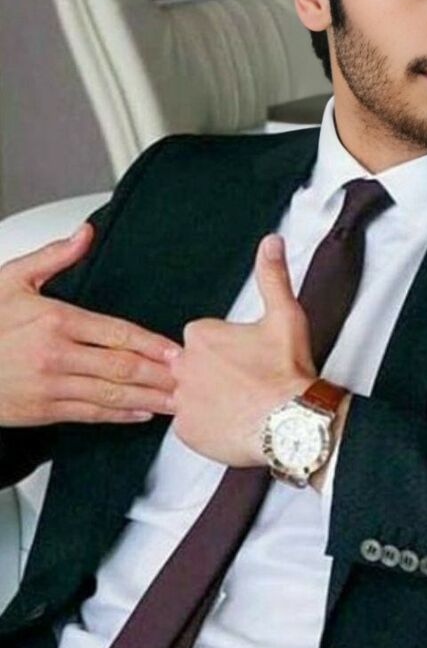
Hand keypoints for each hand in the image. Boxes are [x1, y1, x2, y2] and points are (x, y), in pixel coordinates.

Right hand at [0, 223, 178, 426]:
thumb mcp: (12, 279)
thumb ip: (54, 256)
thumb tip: (85, 233)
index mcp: (56, 319)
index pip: (117, 333)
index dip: (152, 344)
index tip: (176, 351)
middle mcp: (56, 354)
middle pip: (122, 366)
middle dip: (160, 375)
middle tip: (188, 380)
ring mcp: (50, 385)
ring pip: (111, 394)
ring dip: (148, 399)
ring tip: (175, 401)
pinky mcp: (42, 409)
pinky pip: (89, 414)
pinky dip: (119, 415)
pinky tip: (140, 413)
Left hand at [170, 234, 316, 465]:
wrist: (292, 423)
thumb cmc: (287, 373)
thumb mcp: (284, 315)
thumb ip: (272, 275)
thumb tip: (270, 243)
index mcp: (202, 335)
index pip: (204, 337)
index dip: (228, 348)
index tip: (246, 357)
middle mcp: (185, 366)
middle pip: (194, 365)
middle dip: (215, 372)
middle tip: (246, 381)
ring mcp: (183, 399)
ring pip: (190, 394)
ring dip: (209, 398)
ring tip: (240, 402)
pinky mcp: (186, 430)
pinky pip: (189, 425)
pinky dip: (206, 425)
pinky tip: (231, 421)